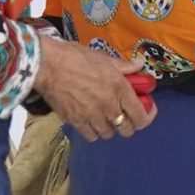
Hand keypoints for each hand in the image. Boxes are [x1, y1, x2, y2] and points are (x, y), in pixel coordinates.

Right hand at [31, 37, 154, 143]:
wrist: (47, 65)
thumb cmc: (74, 58)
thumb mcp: (103, 58)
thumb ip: (124, 66)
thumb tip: (139, 65)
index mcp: (119, 88)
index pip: (141, 115)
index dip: (147, 117)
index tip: (145, 111)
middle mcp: (109, 106)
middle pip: (127, 129)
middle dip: (129, 124)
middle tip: (125, 116)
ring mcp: (92, 116)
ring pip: (109, 134)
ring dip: (110, 128)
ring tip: (105, 119)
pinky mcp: (76, 121)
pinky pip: (91, 136)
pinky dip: (93, 132)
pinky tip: (91, 123)